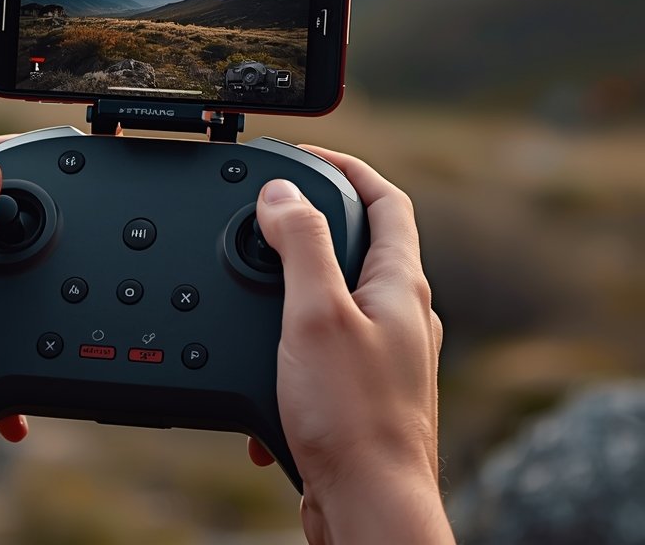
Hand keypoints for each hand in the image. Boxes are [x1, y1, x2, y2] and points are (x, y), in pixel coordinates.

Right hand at [248, 146, 451, 543]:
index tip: (304, 155)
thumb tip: (283, 194)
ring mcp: (387, 355)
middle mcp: (400, 315)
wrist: (369, 506)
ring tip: (260, 286)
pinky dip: (293, 343)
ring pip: (341, 297)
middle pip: (365, 244)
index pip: (385, 200)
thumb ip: (302, 246)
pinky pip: (327, 347)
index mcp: (398, 285)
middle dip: (317, 223)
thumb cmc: (352, 419)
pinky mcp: (365, 391)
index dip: (346, 166)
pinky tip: (267, 371)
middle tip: (272, 214)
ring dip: (299, 285)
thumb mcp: (316, 315)